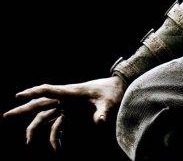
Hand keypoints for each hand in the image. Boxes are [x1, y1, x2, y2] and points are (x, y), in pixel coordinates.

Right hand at [3, 76, 125, 150]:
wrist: (118, 88)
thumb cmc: (112, 91)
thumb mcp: (109, 101)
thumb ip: (103, 112)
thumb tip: (99, 122)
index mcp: (71, 92)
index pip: (48, 91)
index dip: (33, 92)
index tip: (18, 95)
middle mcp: (65, 99)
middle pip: (39, 104)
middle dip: (22, 109)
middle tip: (5, 115)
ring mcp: (67, 106)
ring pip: (45, 116)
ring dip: (35, 128)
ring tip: (27, 142)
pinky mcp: (72, 113)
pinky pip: (57, 125)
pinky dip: (54, 136)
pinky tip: (56, 148)